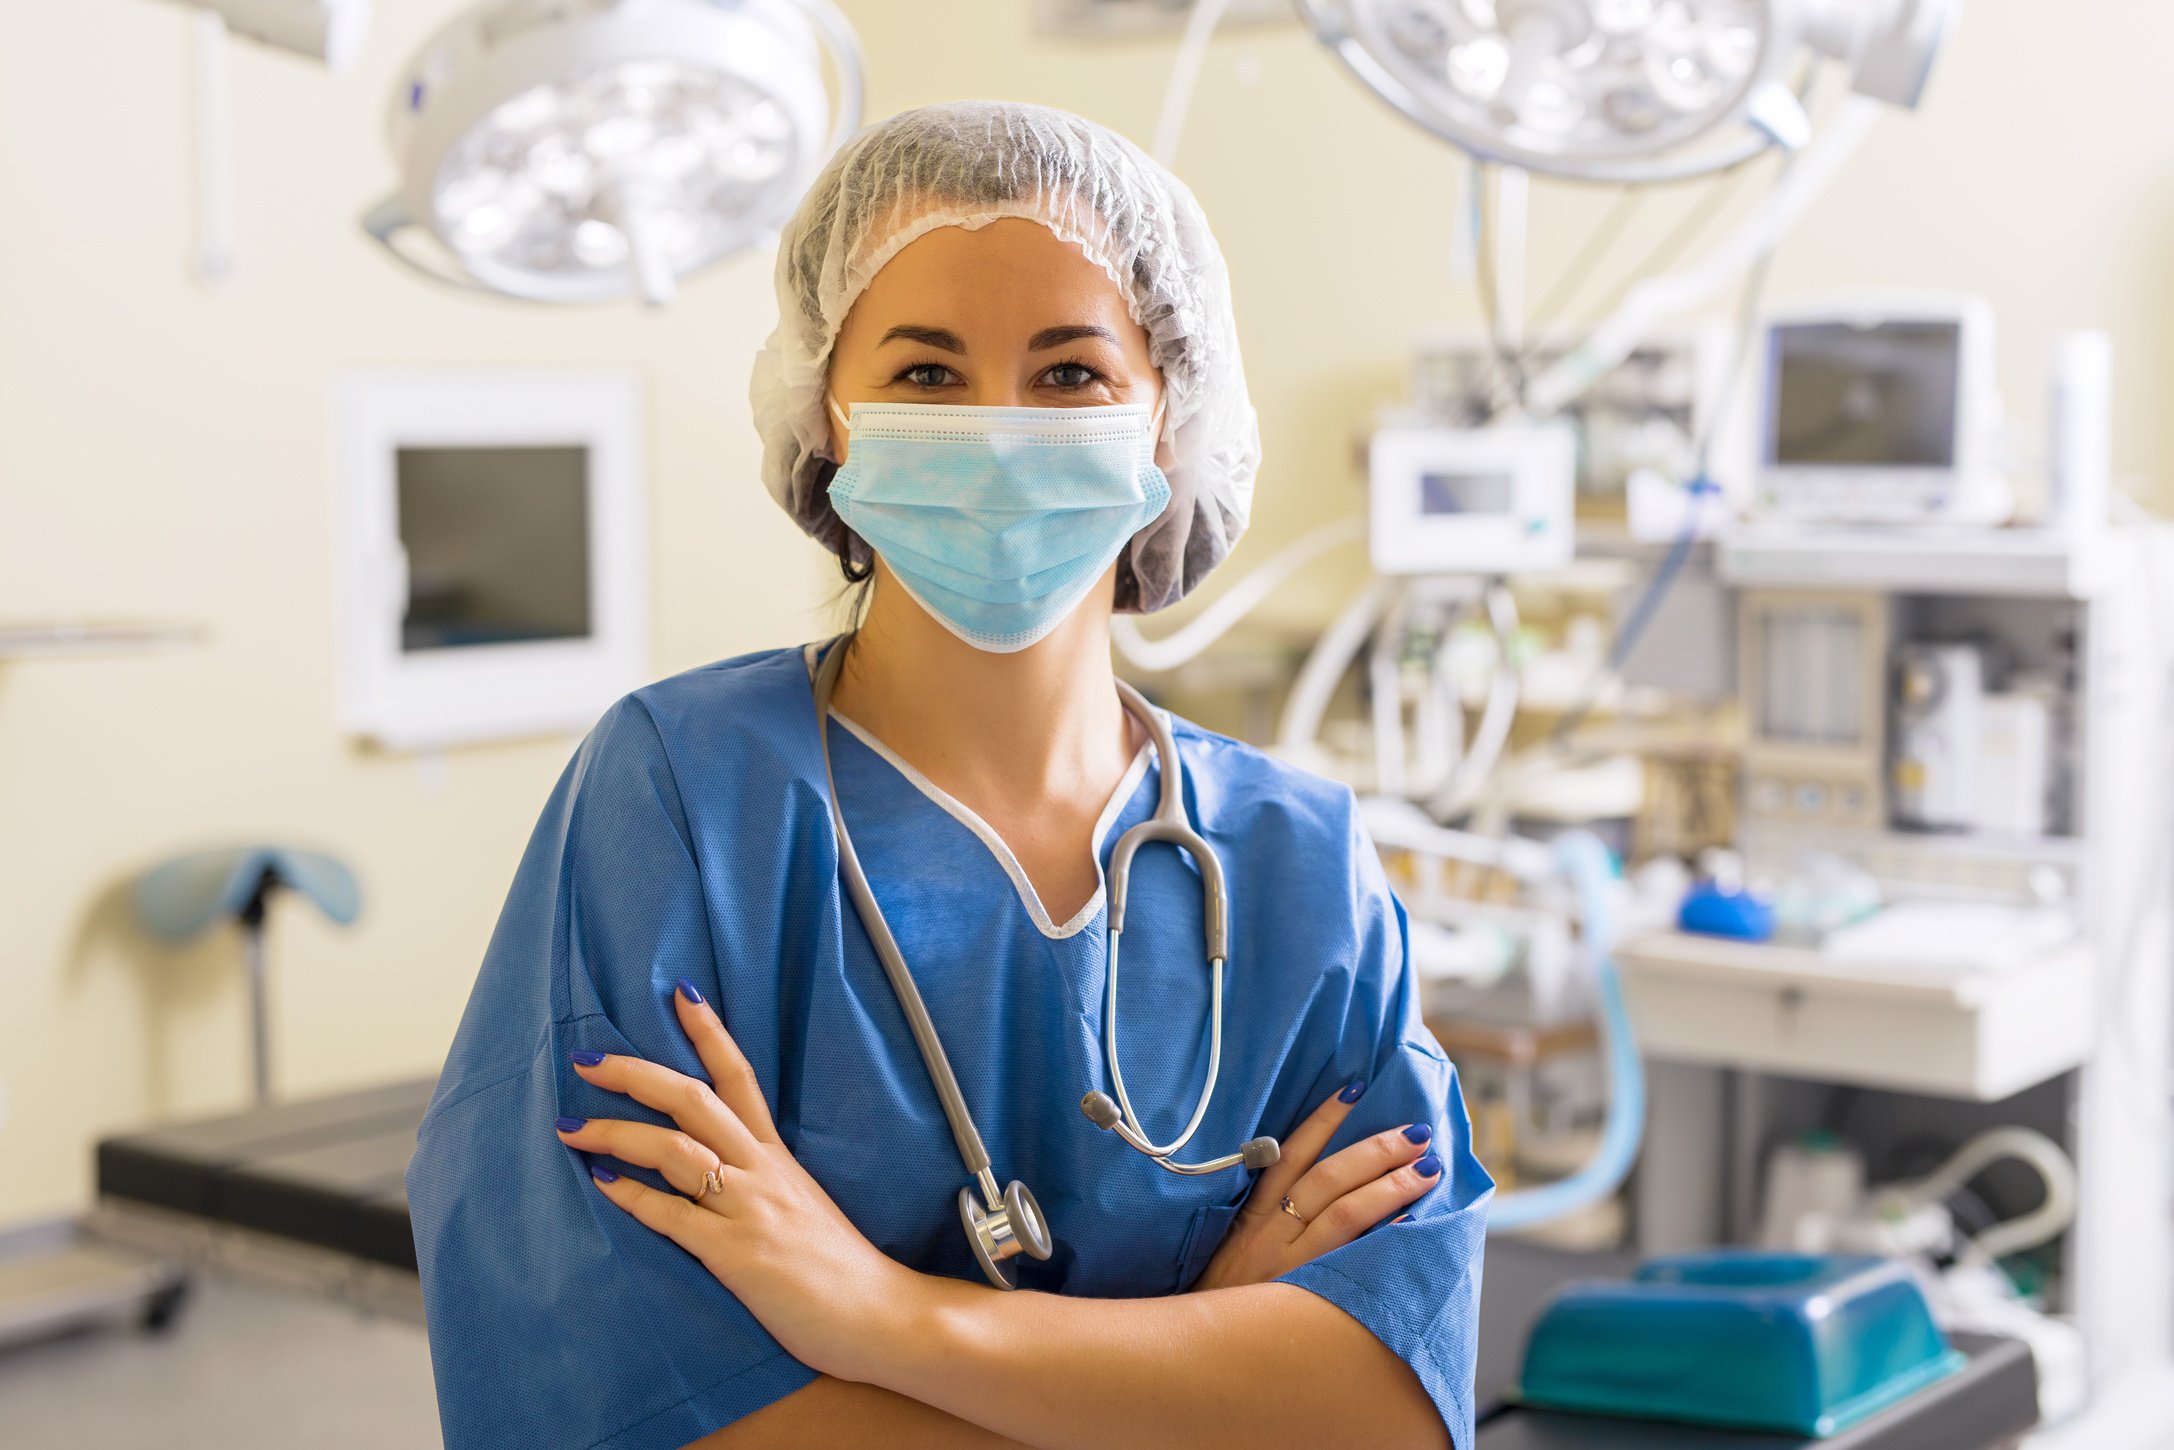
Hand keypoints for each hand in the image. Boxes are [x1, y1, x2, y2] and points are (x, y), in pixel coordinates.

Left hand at [557, 980, 917, 1382]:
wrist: (881, 1314)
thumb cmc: (841, 1268)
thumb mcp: (803, 1206)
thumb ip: (764, 1185)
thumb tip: (721, 1176)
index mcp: (777, 1156)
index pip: (741, 1077)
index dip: (711, 1034)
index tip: (682, 994)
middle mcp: (762, 1170)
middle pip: (693, 1099)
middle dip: (636, 1074)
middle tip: (588, 1058)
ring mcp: (749, 1209)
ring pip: (675, 1149)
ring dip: (615, 1132)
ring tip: (571, 1125)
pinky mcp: (736, 1253)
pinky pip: (673, 1215)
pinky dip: (632, 1196)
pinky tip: (601, 1182)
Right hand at [1190, 1078, 1442, 1291]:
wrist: (1199, 1354)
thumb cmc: (1224, 1301)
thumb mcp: (1234, 1249)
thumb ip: (1267, 1217)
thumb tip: (1315, 1180)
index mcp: (1251, 1215)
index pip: (1290, 1153)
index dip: (1323, 1119)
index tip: (1355, 1088)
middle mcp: (1268, 1234)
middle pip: (1326, 1178)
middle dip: (1374, 1150)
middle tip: (1416, 1133)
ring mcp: (1288, 1266)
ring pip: (1343, 1214)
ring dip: (1390, 1186)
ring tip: (1428, 1169)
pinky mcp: (1304, 1298)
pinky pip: (1350, 1260)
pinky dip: (1383, 1238)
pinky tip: (1413, 1224)